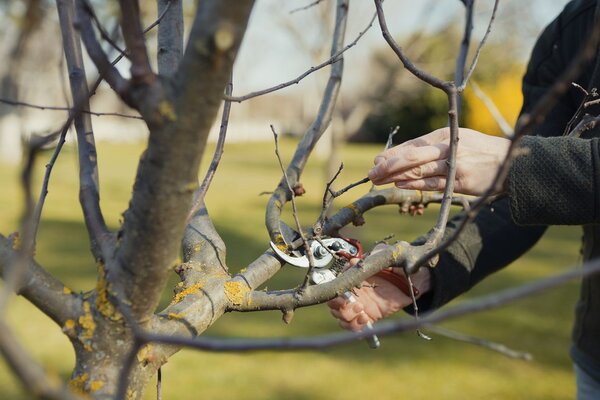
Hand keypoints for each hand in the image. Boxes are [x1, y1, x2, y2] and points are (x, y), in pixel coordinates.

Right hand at [327, 260, 430, 331]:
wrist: (412, 280)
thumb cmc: (397, 266)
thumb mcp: (386, 256)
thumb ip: (372, 256)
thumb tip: (354, 261)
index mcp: (352, 278)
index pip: (335, 288)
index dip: (336, 293)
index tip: (345, 296)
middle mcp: (352, 293)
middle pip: (334, 305)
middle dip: (340, 308)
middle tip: (356, 306)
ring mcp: (359, 306)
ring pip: (341, 317)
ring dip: (348, 318)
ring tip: (362, 314)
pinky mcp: (367, 317)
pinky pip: (354, 327)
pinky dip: (356, 327)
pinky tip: (365, 321)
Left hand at [368, 128, 510, 195]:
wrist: (513, 162)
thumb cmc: (480, 152)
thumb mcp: (458, 140)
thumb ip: (432, 147)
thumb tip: (403, 155)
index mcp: (445, 135)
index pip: (412, 144)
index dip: (392, 153)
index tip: (376, 160)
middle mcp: (448, 147)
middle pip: (412, 155)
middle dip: (389, 164)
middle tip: (372, 172)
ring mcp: (455, 164)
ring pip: (420, 170)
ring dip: (396, 176)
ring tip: (379, 179)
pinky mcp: (461, 181)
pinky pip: (433, 183)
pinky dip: (415, 184)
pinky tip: (399, 184)